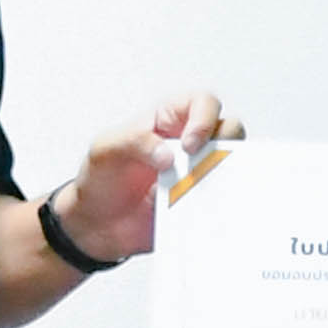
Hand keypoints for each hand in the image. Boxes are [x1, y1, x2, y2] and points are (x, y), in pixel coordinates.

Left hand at [52, 87, 230, 264]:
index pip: (202, 103)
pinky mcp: (199, 202)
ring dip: (222, 177)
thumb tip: (168, 156)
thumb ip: (135, 142)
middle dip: (223, 145)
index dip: (204, 119)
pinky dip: (217, 205)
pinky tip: (197, 213)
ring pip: (231, 166)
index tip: (188, 145)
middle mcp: (189, 144)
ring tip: (197, 193)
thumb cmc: (100, 179)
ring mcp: (197, 174)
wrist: (96, 224)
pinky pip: (220, 200)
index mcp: (169, 120)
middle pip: (229, 131)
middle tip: (199, 167)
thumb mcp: (106, 150)